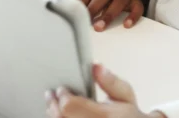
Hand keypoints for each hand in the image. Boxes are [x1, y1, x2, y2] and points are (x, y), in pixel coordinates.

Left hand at [46, 64, 164, 117]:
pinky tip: (59, 115)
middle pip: (60, 117)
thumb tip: (95, 66)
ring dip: (53, 114)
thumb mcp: (125, 95)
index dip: (63, 95)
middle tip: (50, 94)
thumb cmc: (127, 114)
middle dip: (53, 104)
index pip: (70, 106)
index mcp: (104, 116)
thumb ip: (110, 81)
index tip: (61, 88)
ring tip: (53, 105)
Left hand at [71, 0, 144, 30]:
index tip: (77, 13)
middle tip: (87, 21)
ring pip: (119, 1)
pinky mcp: (136, 3)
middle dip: (94, 7)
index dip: (83, 1)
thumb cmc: (104, 0)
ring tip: (100, 27)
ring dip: (109, 14)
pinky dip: (133, 16)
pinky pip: (136, 8)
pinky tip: (126, 25)